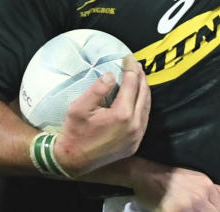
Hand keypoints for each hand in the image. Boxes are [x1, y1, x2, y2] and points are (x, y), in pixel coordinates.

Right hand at [55, 54, 150, 175]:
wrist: (73, 161)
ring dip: (143, 89)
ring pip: (147, 105)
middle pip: (143, 92)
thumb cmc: (74, 133)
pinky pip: (144, 118)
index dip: (131, 67)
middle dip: (140, 75)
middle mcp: (134, 125)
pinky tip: (137, 97)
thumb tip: (112, 75)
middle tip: (135, 64)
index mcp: (122, 114)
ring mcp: (137, 135)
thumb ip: (97, 89)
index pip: (132, 83)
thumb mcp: (79, 108)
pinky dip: (143, 104)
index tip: (128, 57)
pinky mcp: (136, 143)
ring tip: (137, 77)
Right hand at [129, 160, 219, 211]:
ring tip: (186, 208)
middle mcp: (199, 196)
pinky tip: (177, 210)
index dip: (214, 211)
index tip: (205, 210)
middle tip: (195, 209)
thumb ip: (215, 188)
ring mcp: (187, 206)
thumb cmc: (171, 177)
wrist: (147, 174)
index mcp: (206, 186)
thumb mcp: (196, 176)